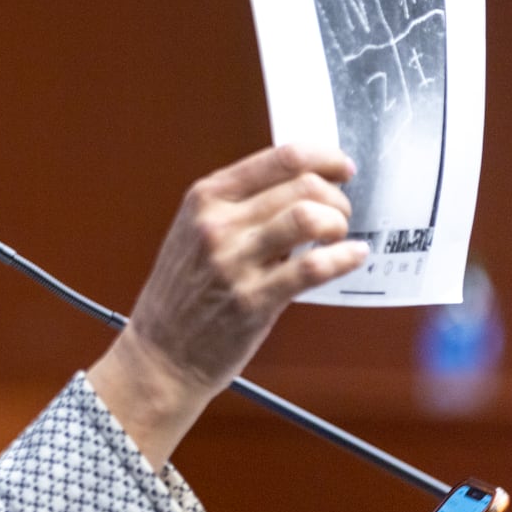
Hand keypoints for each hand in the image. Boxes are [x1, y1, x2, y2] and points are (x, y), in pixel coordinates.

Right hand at [88, 144, 366, 467]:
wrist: (160, 354)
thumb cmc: (182, 294)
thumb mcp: (195, 232)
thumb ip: (240, 208)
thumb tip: (303, 188)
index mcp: (204, 199)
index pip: (279, 158)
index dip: (323, 158)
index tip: (341, 168)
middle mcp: (216, 225)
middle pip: (302, 186)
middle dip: (335, 197)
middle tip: (339, 215)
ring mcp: (233, 263)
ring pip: (308, 218)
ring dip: (337, 224)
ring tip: (337, 237)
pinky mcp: (253, 300)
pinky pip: (313, 267)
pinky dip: (344, 257)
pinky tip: (352, 256)